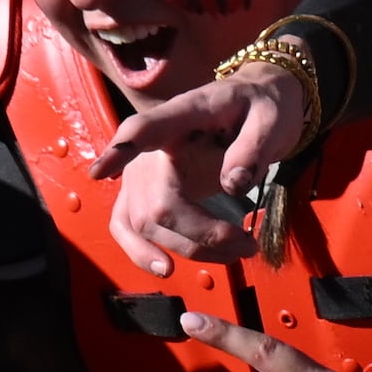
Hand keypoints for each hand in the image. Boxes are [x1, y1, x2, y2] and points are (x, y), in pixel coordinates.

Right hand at [94, 66, 308, 269]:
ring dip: (186, 248)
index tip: (100, 172)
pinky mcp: (144, 191)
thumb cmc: (261, 107)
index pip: (143, 130)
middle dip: (201, 234)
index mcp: (182, 115)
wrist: (254, 104)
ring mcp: (142, 170)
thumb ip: (254, 147)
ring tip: (233, 255)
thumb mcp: (271, 118)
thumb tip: (234, 186)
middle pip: (157, 203)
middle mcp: (151, 146)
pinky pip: (127, 225)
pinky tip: (165, 267)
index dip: (121, 150)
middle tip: (248, 245)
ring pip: (143, 223)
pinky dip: (142, 249)